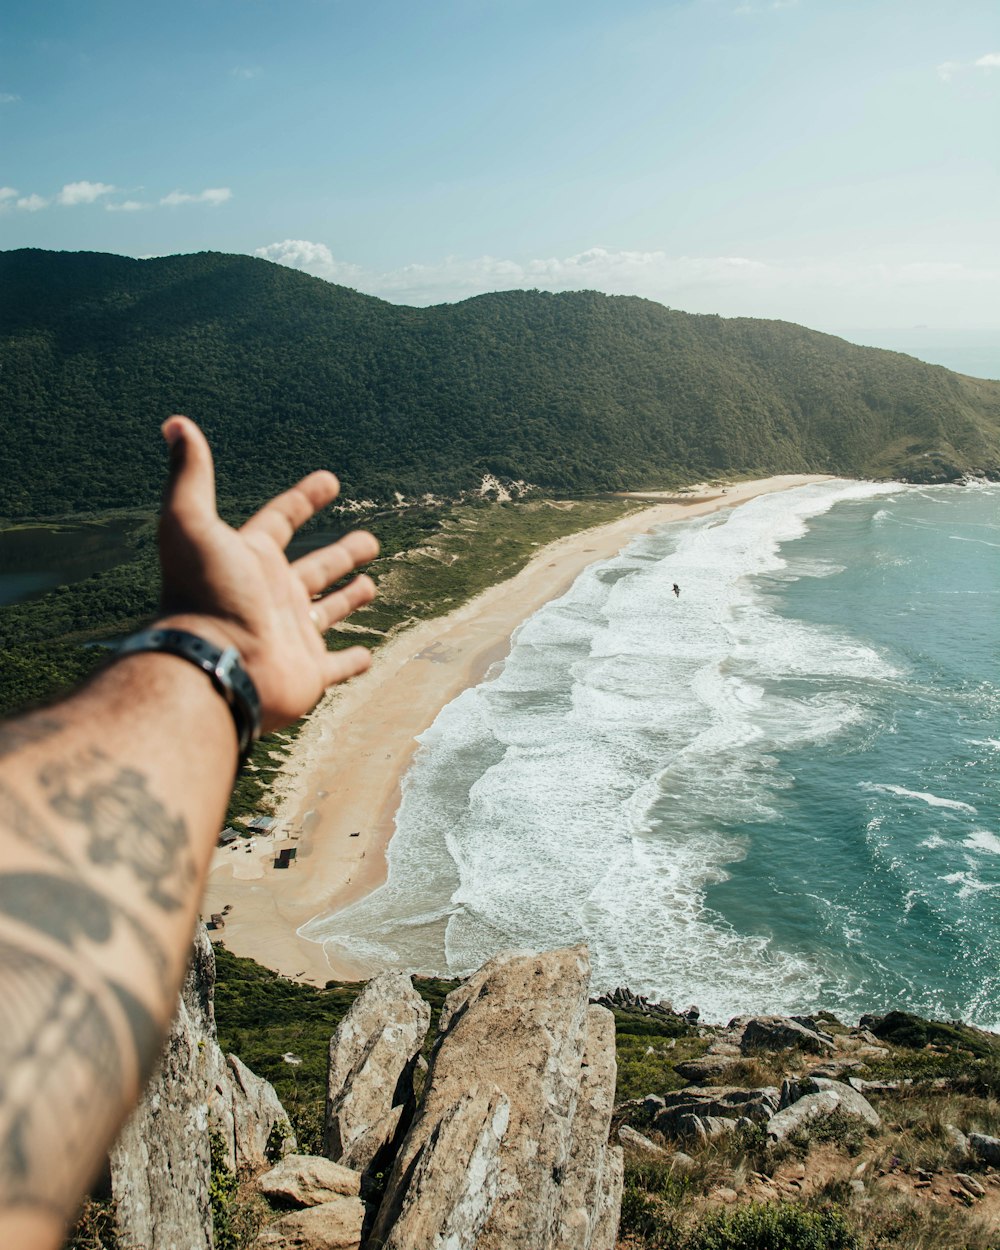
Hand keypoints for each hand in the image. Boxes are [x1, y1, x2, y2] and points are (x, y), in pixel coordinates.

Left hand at [156, 415, 378, 732]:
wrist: (215, 665)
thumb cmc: (205, 594)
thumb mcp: (190, 523)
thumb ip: (190, 475)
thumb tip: (174, 423)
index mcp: (250, 560)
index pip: (280, 521)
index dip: (304, 499)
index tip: (330, 480)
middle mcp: (272, 595)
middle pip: (314, 567)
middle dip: (341, 553)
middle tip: (369, 540)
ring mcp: (292, 634)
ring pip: (327, 612)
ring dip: (348, 599)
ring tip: (371, 585)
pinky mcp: (309, 672)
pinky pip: (336, 666)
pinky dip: (352, 662)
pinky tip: (369, 655)